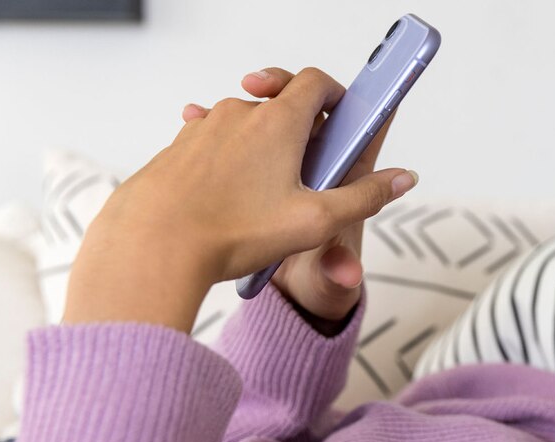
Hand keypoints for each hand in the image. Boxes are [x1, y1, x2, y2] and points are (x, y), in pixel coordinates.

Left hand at [64, 67, 417, 333]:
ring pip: (245, 127)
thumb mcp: (316, 222)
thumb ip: (365, 198)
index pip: (315, 82)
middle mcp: (239, 114)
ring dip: (262, 150)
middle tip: (310, 168)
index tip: (344, 114)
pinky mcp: (177, 150)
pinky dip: (228, 165)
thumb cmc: (231, 233)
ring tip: (268, 198)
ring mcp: (203, 130)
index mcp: (279, 122)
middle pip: (280, 105)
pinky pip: (212, 147)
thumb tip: (402, 179)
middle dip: (301, 131)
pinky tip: (230, 203)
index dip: (335, 95)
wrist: (153, 245)